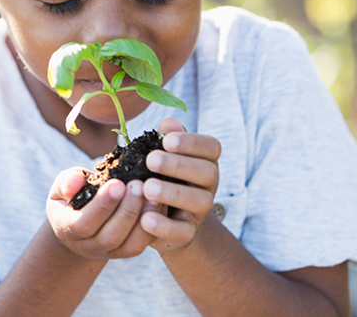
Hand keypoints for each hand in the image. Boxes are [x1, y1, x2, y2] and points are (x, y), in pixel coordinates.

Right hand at [46, 168, 160, 259]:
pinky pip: (143, 244)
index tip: (118, 184)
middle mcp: (88, 247)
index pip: (84, 224)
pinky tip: (159, 203)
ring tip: (153, 194)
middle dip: (127, 211)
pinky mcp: (127, 251)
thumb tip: (75, 183)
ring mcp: (109, 253)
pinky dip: (154, 225)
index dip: (102, 206)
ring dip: (143, 219)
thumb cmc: (72, 195)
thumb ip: (67, 182)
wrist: (80, 220)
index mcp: (67, 230)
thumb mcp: (62, 186)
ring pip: (130, 246)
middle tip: (139, 185)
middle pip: (110, 237)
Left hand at [140, 118, 220, 253]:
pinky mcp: (188, 233)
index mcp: (204, 160)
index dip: (192, 142)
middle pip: (207, 172)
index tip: (166, 141)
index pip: (211, 147)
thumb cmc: (161, 174)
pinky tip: (145, 218)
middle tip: (151, 161)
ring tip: (147, 188)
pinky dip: (165, 226)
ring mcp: (201, 210)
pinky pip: (183, 232)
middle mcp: (208, 184)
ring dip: (173, 193)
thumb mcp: (163, 155)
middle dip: (179, 165)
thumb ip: (167, 138)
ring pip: (199, 201)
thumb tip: (170, 124)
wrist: (162, 217)